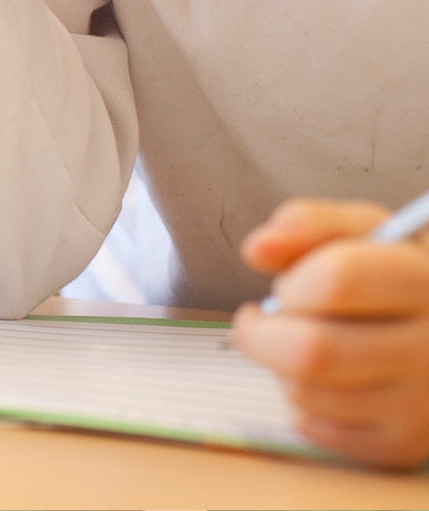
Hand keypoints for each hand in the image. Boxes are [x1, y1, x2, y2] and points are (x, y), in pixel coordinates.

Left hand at [231, 198, 428, 468]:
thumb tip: (256, 249)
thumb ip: (308, 224)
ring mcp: (424, 404)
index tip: (284, 288)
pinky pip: (318, 429)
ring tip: (302, 345)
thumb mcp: (367, 231)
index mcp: (428, 282)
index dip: (293, 283)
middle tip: (259, 323)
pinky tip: (322, 379)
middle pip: (314, 351)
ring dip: (281, 368)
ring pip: (308, 393)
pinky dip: (301, 403)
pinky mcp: (405, 444)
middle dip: (263, 336)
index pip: (338, 280)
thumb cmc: (397, 276)